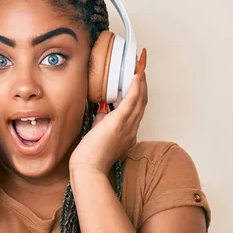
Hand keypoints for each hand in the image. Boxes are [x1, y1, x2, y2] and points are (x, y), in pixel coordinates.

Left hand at [69, 48, 147, 174]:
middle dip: (143, 81)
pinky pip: (132, 101)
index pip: (136, 108)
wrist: (89, 168)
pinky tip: (138, 75)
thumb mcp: (99, 134)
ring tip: (140, 63)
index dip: (139, 92)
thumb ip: (102, 121)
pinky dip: (136, 86)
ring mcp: (128, 126)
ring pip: (140, 98)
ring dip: (142, 79)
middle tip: (142, 64)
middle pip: (142, 100)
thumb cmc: (91, 156)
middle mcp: (132, 128)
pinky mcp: (119, 122)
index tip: (138, 79)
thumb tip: (103, 109)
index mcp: (128, 133)